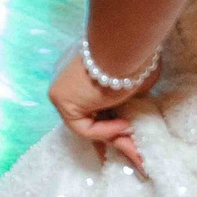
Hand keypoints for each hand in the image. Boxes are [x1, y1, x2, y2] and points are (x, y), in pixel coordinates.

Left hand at [49, 46, 152, 172]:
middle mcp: (70, 74)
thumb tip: (134, 121)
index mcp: (86, 66)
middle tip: (137, 155)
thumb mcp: (135, 82)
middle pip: (91, 115)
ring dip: (115, 140)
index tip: (128, 137)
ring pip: (88, 123)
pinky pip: (82, 126)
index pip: (94, 102)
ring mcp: (62, 85)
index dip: (112, 123)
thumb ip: (130, 98)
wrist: (124, 41)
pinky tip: (125, 126)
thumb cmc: (137, 55)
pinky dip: (104, 132)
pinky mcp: (59, 96)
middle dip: (116, 138)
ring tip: (137, 151)